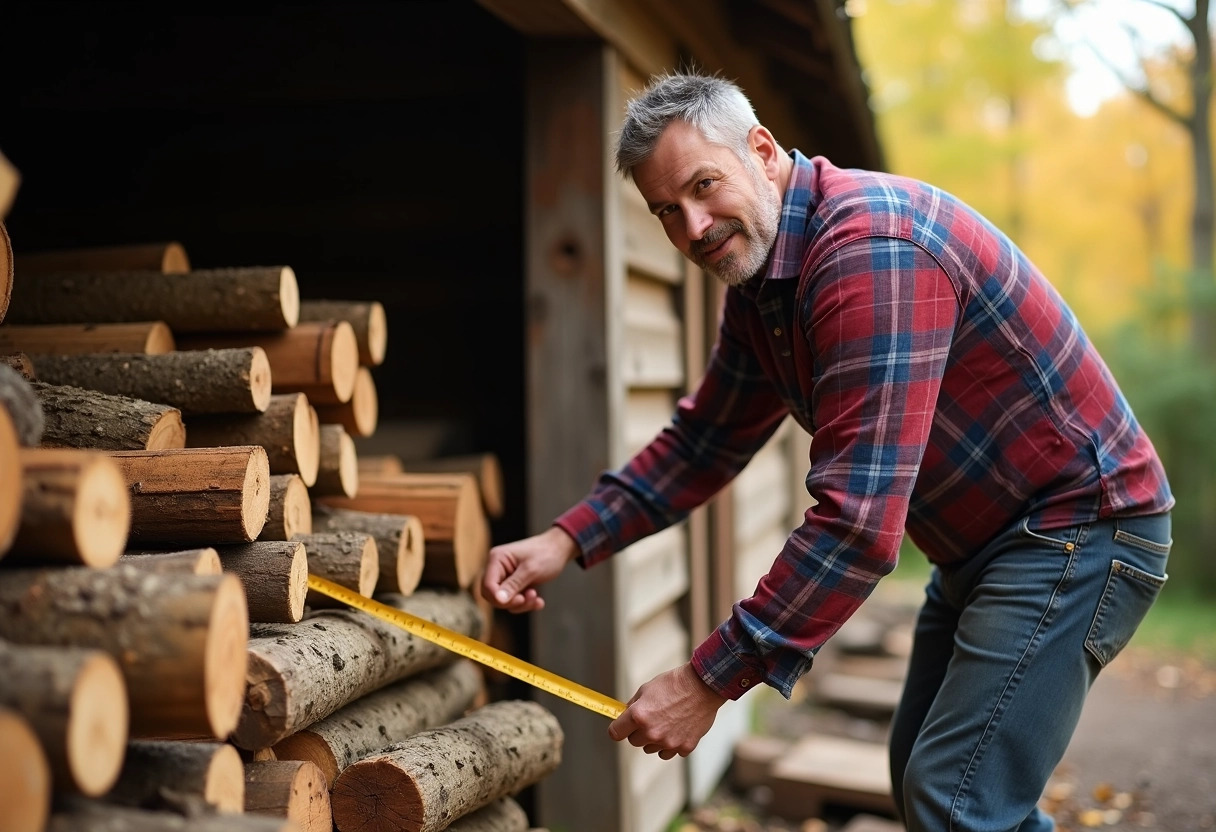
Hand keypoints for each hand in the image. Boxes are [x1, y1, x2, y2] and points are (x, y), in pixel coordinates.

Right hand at [481, 526, 579, 612]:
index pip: (488, 586)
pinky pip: (513, 599)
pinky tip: (539, 601)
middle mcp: (497, 568)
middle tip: (529, 598)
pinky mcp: (513, 583)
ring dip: (522, 603)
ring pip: (504, 600)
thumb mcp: (531, 570)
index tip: (520, 600)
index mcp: (497, 559)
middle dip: (512, 602)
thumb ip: (513, 585)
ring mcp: (505, 576)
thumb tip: (498, 600)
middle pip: (493, 595)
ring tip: (536, 596)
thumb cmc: (546, 554)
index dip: (500, 598)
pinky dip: (526, 603)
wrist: (560, 549)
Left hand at [608, 663, 726, 759]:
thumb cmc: (674, 684)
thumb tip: (624, 717)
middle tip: (650, 718)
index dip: (618, 728)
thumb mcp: (646, 689)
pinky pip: (671, 752)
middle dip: (638, 731)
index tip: (621, 727)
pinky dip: (673, 743)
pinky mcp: (684, 747)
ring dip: (655, 739)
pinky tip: (679, 728)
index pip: (615, 733)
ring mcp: (668, 742)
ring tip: (667, 721)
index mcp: (639, 716)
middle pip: (634, 742)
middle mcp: (652, 732)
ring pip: (652, 749)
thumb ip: (633, 707)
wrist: (703, 686)